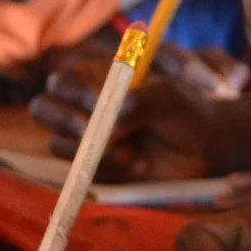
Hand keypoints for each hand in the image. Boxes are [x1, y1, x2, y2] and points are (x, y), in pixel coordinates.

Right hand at [34, 63, 217, 180]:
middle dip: (62, 121)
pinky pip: (84, 172)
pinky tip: (142, 166)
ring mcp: (89, 140)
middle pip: (43, 109)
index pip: (62, 80)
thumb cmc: (188, 110)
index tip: (96, 103)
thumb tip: (114, 119)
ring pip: (58, 144)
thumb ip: (143, 99)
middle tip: (89, 131)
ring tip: (130, 152)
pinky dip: (110, 171)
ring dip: (91, 150)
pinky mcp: (99, 169)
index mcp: (98, 79)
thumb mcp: (171, 95)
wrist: (207, 147)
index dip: (71, 92)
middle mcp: (86, 108)